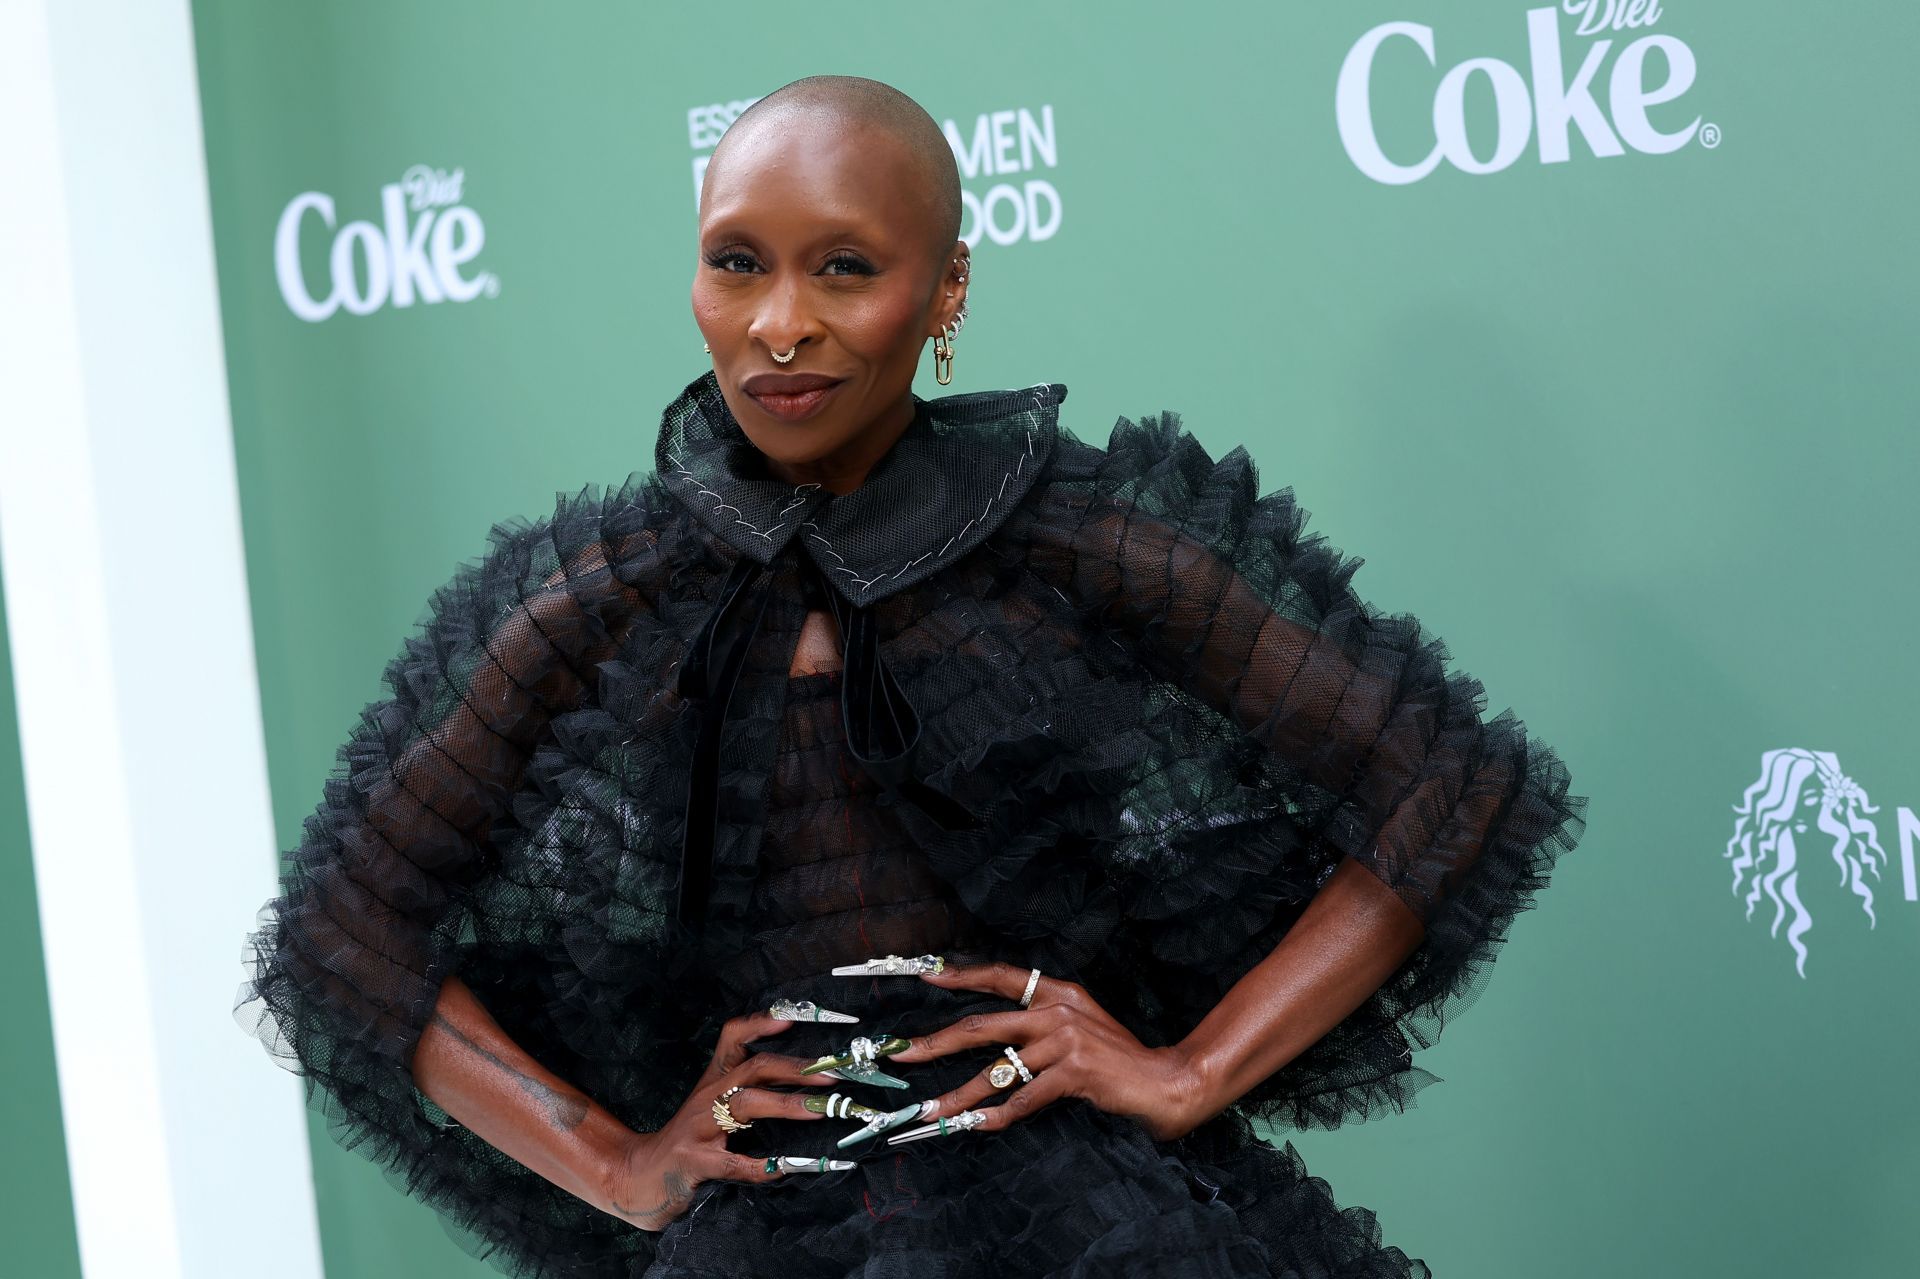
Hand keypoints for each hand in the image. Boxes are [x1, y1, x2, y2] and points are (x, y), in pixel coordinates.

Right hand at [599, 1011, 828, 1230]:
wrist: (639, 1176)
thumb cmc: (687, 1140)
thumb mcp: (711, 1106)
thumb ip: (746, 1090)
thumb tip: (803, 1080)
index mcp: (714, 1080)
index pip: (733, 1036)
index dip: (761, 1023)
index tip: (792, 1018)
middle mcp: (707, 1096)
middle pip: (754, 1068)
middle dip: (796, 1069)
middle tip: (832, 1075)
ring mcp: (699, 1128)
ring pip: (746, 1104)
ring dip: (786, 1104)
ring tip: (818, 1110)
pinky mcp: (694, 1161)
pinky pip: (733, 1162)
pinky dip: (760, 1167)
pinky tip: (781, 1169)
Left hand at [888, 960, 1211, 1142]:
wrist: (1165, 1082)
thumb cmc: (1119, 1061)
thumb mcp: (1081, 1027)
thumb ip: (1044, 1025)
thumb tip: (998, 1042)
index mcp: (1058, 993)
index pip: (1002, 977)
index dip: (963, 976)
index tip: (927, 977)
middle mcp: (1058, 1011)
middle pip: (983, 1025)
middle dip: (937, 1042)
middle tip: (902, 1054)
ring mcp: (1065, 1041)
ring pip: (997, 1071)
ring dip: (959, 1095)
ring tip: (932, 1110)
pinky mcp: (1073, 1073)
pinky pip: (1023, 1099)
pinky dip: (998, 1117)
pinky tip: (978, 1127)